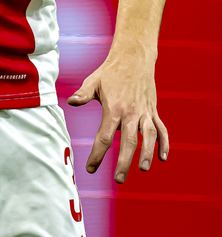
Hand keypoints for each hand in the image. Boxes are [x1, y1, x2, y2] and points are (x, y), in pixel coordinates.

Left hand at [67, 57, 168, 183]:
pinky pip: (162, 129)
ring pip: (149, 136)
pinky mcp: (153, 110)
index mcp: (113, 108)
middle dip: (124, 161)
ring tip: (144, 169)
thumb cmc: (111, 71)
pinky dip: (165, 143)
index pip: (104, 136)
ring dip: (148, 153)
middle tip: (119, 179)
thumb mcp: (94, 81)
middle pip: (129, 141)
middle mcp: (131, 112)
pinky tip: (163, 158)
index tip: (91, 168)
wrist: (134, 57)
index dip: (97, 155)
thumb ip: (83, 94)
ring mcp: (144, 112)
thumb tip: (70, 102)